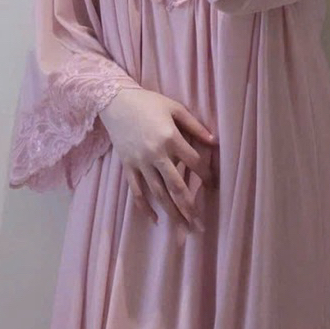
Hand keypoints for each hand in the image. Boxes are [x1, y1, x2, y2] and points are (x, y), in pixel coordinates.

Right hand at [99, 86, 217, 231]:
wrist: (115, 101)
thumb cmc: (149, 102)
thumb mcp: (175, 108)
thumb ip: (194, 125)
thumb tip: (214, 141)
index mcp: (170, 138)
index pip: (193, 163)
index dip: (206, 175)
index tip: (214, 186)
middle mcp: (156, 154)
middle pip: (176, 186)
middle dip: (189, 207)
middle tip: (199, 225)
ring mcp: (140, 162)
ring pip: (158, 193)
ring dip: (171, 212)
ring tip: (182, 227)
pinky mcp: (128, 166)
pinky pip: (136, 191)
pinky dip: (145, 207)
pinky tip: (155, 220)